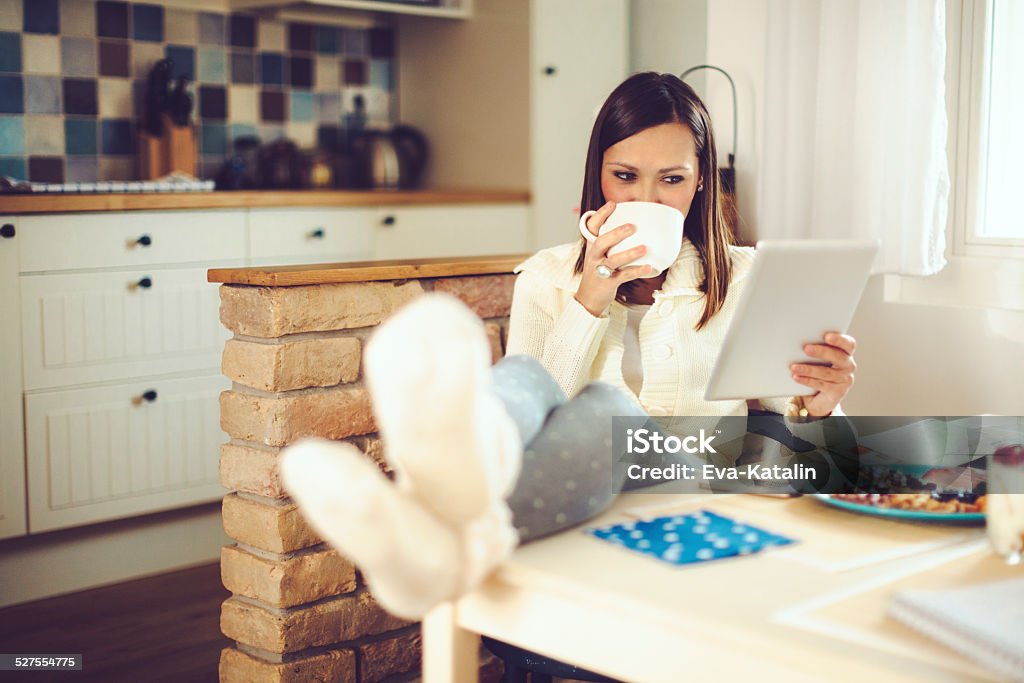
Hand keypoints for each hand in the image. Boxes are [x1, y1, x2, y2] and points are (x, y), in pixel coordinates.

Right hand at [575, 201, 653, 315]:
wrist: (588, 299)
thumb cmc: (598, 273)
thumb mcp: (599, 255)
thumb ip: (610, 242)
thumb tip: (634, 226)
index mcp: (592, 246)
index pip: (592, 227)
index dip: (601, 215)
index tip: (612, 204)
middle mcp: (594, 257)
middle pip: (601, 243)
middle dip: (615, 234)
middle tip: (631, 226)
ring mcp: (600, 270)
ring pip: (613, 260)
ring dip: (629, 254)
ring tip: (644, 248)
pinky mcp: (608, 283)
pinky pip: (624, 276)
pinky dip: (636, 271)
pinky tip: (649, 267)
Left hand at [791, 333, 856, 415]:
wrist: (818, 397)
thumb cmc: (816, 371)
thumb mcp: (817, 359)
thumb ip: (814, 349)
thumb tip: (799, 342)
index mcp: (846, 353)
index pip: (849, 344)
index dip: (840, 340)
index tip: (827, 336)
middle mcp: (848, 366)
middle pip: (838, 357)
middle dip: (822, 352)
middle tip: (806, 349)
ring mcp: (845, 380)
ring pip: (826, 372)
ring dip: (808, 369)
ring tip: (794, 367)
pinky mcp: (838, 392)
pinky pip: (821, 384)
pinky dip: (807, 380)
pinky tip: (796, 377)